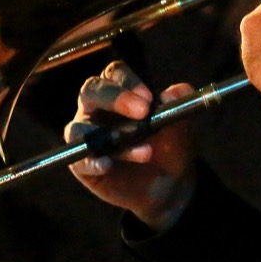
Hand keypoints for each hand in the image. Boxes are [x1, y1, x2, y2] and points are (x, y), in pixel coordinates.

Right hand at [66, 61, 196, 230]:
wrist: (169, 187)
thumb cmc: (170, 147)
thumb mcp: (181, 129)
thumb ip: (179, 107)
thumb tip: (175, 91)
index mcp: (120, 92)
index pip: (115, 74)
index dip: (129, 82)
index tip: (150, 98)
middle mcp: (97, 109)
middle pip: (90, 91)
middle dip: (115, 98)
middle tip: (143, 113)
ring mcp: (86, 135)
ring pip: (81, 127)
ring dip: (111, 137)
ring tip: (145, 152)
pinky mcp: (81, 163)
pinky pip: (78, 159)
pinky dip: (92, 161)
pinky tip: (108, 165)